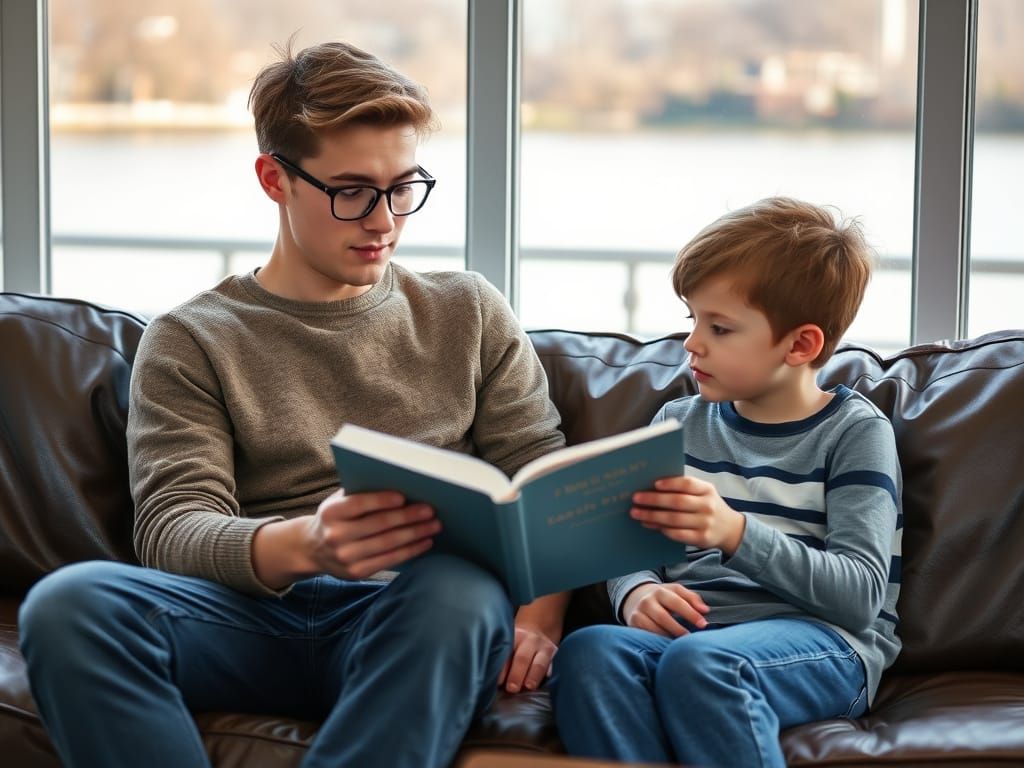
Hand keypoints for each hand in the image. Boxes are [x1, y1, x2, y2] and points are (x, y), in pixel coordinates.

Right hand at [306, 488, 440, 579]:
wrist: (312, 549)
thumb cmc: (336, 518)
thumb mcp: (338, 502)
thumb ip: (361, 493)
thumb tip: (401, 485)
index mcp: (331, 512)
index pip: (359, 504)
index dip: (382, 500)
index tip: (404, 497)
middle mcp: (336, 535)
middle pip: (379, 524)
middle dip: (408, 517)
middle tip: (430, 511)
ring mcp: (346, 557)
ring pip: (388, 543)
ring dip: (415, 534)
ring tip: (434, 525)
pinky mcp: (357, 572)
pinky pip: (389, 560)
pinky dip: (411, 551)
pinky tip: (425, 542)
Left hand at [498, 591, 568, 692]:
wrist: (536, 632)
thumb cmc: (515, 644)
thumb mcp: (507, 643)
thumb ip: (501, 658)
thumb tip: (490, 680)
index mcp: (513, 637)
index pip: (506, 653)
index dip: (502, 669)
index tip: (498, 682)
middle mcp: (529, 640)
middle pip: (522, 657)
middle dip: (517, 674)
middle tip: (511, 688)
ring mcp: (544, 647)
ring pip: (539, 663)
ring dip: (533, 676)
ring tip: (528, 686)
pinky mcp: (555, 655)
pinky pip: (552, 665)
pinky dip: (547, 674)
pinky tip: (544, 682)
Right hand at [622, 583, 708, 636]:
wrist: (635, 597)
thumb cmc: (663, 597)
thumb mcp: (676, 592)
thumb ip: (692, 598)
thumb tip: (705, 610)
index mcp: (660, 591)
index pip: (677, 602)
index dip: (691, 614)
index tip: (703, 624)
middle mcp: (647, 601)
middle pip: (663, 617)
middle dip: (679, 629)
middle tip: (691, 639)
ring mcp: (638, 613)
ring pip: (654, 629)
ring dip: (668, 637)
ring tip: (680, 644)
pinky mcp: (633, 624)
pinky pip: (646, 636)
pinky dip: (658, 641)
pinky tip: (667, 645)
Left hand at [631, 475, 745, 554]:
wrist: (729, 528)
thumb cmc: (707, 506)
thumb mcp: (702, 493)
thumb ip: (683, 489)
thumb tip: (651, 487)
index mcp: (707, 490)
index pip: (687, 484)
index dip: (670, 483)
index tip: (654, 484)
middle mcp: (707, 506)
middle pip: (677, 502)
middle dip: (654, 500)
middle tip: (635, 498)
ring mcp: (705, 523)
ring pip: (674, 519)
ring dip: (652, 516)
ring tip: (636, 513)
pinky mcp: (701, 539)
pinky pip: (677, 534)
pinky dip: (662, 529)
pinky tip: (649, 524)